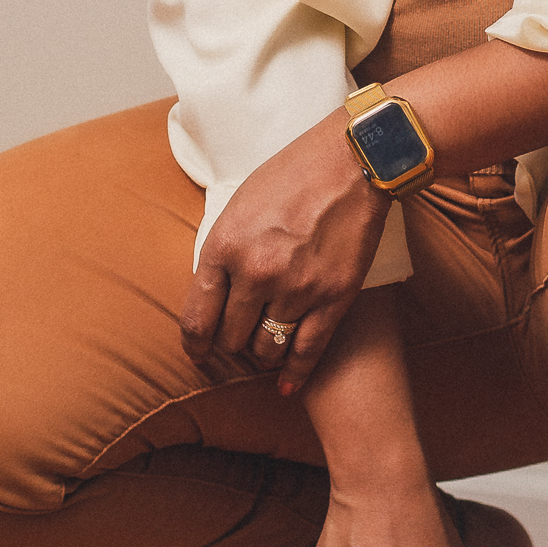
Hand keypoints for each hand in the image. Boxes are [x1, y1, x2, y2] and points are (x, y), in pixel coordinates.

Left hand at [180, 115, 387, 392]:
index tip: (198, 354)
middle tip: (238, 343)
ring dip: (263, 354)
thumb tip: (213, 292)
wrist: (353, 161)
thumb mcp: (239, 204)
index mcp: (224, 246)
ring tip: (265, 348)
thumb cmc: (293, 173)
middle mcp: (256, 272)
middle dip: (231, 345)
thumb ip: (223, 250)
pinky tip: (286, 385)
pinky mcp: (334, 296)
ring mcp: (296, 287)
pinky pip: (307, 351)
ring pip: (267, 349)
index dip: (194, 346)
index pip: (196, 318)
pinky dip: (295, 374)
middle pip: (231, 339)